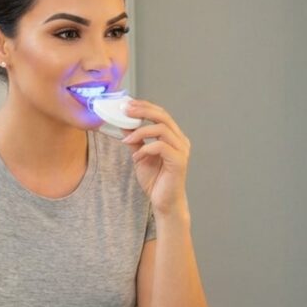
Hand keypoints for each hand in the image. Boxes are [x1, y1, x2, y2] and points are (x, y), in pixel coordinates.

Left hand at [121, 99, 190, 217]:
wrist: (164, 202)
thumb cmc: (156, 181)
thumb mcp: (140, 155)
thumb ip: (135, 140)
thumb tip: (124, 123)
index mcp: (174, 137)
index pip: (161, 114)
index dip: (144, 106)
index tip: (127, 104)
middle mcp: (180, 140)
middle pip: (163, 116)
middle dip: (142, 111)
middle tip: (125, 110)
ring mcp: (182, 150)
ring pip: (162, 129)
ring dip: (141, 131)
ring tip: (127, 139)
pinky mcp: (179, 161)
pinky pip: (161, 146)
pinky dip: (145, 148)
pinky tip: (136, 157)